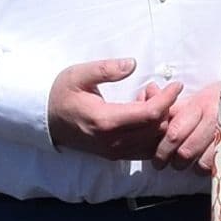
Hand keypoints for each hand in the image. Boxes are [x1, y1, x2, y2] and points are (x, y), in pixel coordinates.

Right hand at [50, 58, 183, 157]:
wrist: (45, 120)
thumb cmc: (61, 94)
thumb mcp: (79, 74)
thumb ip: (106, 69)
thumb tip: (133, 64)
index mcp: (106, 121)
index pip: (150, 114)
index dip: (168, 99)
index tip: (176, 85)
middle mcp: (114, 142)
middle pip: (157, 130)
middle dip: (165, 108)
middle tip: (153, 88)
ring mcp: (114, 152)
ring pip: (154, 143)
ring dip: (160, 122)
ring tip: (146, 99)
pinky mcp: (115, 155)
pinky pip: (144, 149)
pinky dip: (153, 133)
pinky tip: (141, 114)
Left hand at [151, 75, 220, 171]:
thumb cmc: (214, 100)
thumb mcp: (192, 98)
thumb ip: (169, 105)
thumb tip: (149, 92)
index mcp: (198, 105)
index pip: (174, 133)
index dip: (161, 149)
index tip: (156, 158)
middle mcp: (213, 118)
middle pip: (185, 151)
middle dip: (172, 161)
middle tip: (166, 163)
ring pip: (199, 162)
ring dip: (188, 166)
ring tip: (184, 162)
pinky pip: (215, 166)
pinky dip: (204, 168)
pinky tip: (200, 161)